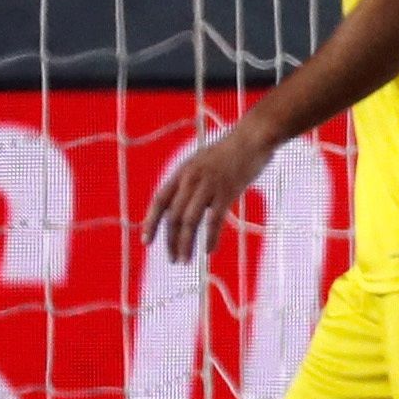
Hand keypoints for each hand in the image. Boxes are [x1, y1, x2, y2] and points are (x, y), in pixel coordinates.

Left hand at [146, 119, 274, 264]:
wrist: (252, 138)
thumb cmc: (230, 151)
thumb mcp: (202, 162)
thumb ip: (191, 181)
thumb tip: (183, 204)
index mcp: (182, 172)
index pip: (160, 201)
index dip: (151, 222)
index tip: (146, 242)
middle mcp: (191, 179)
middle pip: (173, 216)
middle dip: (171, 241)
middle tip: (174, 259)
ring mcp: (208, 185)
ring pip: (190, 221)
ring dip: (185, 244)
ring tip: (184, 260)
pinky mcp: (227, 192)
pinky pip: (214, 220)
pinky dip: (210, 238)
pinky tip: (209, 251)